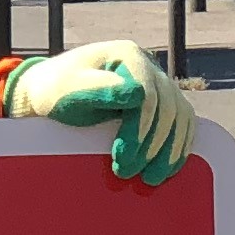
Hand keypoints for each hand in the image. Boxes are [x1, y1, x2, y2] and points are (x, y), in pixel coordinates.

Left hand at [4, 40, 194, 183]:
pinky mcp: (162, 102)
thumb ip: (99, 89)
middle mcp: (148, 66)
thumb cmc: (56, 90)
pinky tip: (167, 169)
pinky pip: (182, 124)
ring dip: (170, 151)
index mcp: (128, 55)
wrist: (52, 93)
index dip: (140, 129)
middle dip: (152, 146)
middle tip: (128, 172)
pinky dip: (178, 147)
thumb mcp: (69, 88)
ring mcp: (158, 84)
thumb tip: (138, 94)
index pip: (148, 95)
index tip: (121, 157)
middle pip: (168, 108)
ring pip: (180, 117)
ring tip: (150, 179)